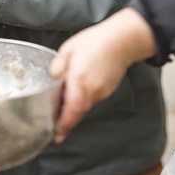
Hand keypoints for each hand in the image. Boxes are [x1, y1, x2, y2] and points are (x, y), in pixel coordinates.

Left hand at [49, 8, 157, 141]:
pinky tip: (77, 95)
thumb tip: (52, 77)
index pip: (71, 110)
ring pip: (84, 107)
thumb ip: (58, 65)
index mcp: (79, 80)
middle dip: (66, 122)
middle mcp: (91, 90)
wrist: (122, 40)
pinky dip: (82, 101)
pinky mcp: (106, 90)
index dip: (63, 124)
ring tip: (63, 111)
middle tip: (56, 130)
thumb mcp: (69, 49)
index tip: (56, 134)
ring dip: (74, 110)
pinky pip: (92, 100)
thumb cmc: (95, 41)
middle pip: (77, 112)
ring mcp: (101, 92)